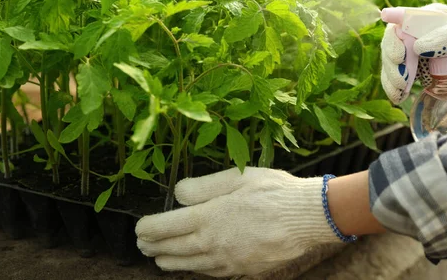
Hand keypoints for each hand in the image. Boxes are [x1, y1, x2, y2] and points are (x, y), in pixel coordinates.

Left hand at [135, 168, 339, 276]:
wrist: (307, 217)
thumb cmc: (273, 192)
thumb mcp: (236, 177)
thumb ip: (202, 186)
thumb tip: (177, 193)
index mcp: (207, 218)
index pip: (163, 228)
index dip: (146, 228)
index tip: (139, 227)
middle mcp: (211, 244)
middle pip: (170, 251)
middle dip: (152, 247)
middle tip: (144, 243)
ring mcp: (226, 261)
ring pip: (187, 266)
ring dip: (169, 261)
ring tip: (160, 258)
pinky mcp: (241, 271)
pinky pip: (210, 273)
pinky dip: (195, 268)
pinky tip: (195, 264)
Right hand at [381, 4, 446, 103]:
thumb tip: (417, 46)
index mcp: (431, 17)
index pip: (401, 21)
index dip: (393, 37)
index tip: (399, 57)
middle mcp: (420, 31)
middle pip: (392, 42)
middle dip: (392, 62)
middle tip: (402, 81)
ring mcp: (417, 50)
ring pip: (392, 61)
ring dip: (391, 76)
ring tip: (400, 92)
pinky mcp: (418, 68)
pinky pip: (399, 75)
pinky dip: (394, 86)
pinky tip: (398, 96)